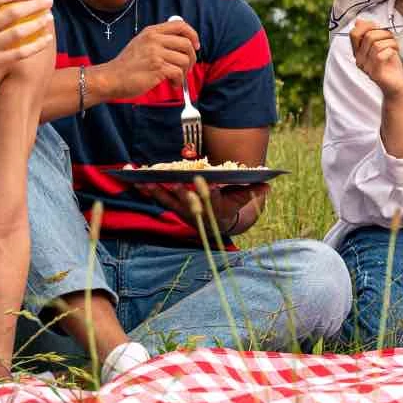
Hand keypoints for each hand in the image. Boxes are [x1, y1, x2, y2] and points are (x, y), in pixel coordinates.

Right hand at [101, 19, 200, 101]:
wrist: (111, 78)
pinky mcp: (157, 68)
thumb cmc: (128, 65)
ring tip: (176, 78)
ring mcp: (155, 53)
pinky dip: (179, 81)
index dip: (192, 35)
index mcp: (151, 32)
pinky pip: (178, 73)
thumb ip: (159, 40)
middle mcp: (154, 39)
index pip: (180, 25)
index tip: (195, 46)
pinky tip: (172, 84)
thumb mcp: (141, 44)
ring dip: (185, 72)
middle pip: (187, 44)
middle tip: (186, 68)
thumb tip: (184, 43)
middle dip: (192, 58)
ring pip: (185, 60)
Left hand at [136, 179, 269, 239]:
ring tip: (144, 179)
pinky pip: (156, 197)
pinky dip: (145, 188)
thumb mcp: (243, 199)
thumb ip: (252, 191)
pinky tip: (134, 178)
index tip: (208, 184)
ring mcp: (180, 210)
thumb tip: (268, 185)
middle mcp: (196, 213)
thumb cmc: (230, 205)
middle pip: (184, 202)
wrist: (216, 224)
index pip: (213, 202)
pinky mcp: (170, 206)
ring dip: (154, 190)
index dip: (210, 194)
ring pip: (166, 200)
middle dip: (177, 192)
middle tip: (171, 182)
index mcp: (215, 210)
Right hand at [348, 18, 402, 101]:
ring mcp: (366, 67)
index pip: (353, 33)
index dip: (367, 26)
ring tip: (395, 46)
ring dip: (390, 42)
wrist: (396, 86)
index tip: (379, 28)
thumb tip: (359, 21)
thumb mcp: (381, 46)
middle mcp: (359, 60)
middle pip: (368, 36)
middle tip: (392, 38)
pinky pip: (380, 55)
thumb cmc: (390, 66)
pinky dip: (391, 50)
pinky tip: (395, 54)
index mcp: (358, 52)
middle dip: (384, 33)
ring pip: (376, 45)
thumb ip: (371, 34)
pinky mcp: (375, 74)